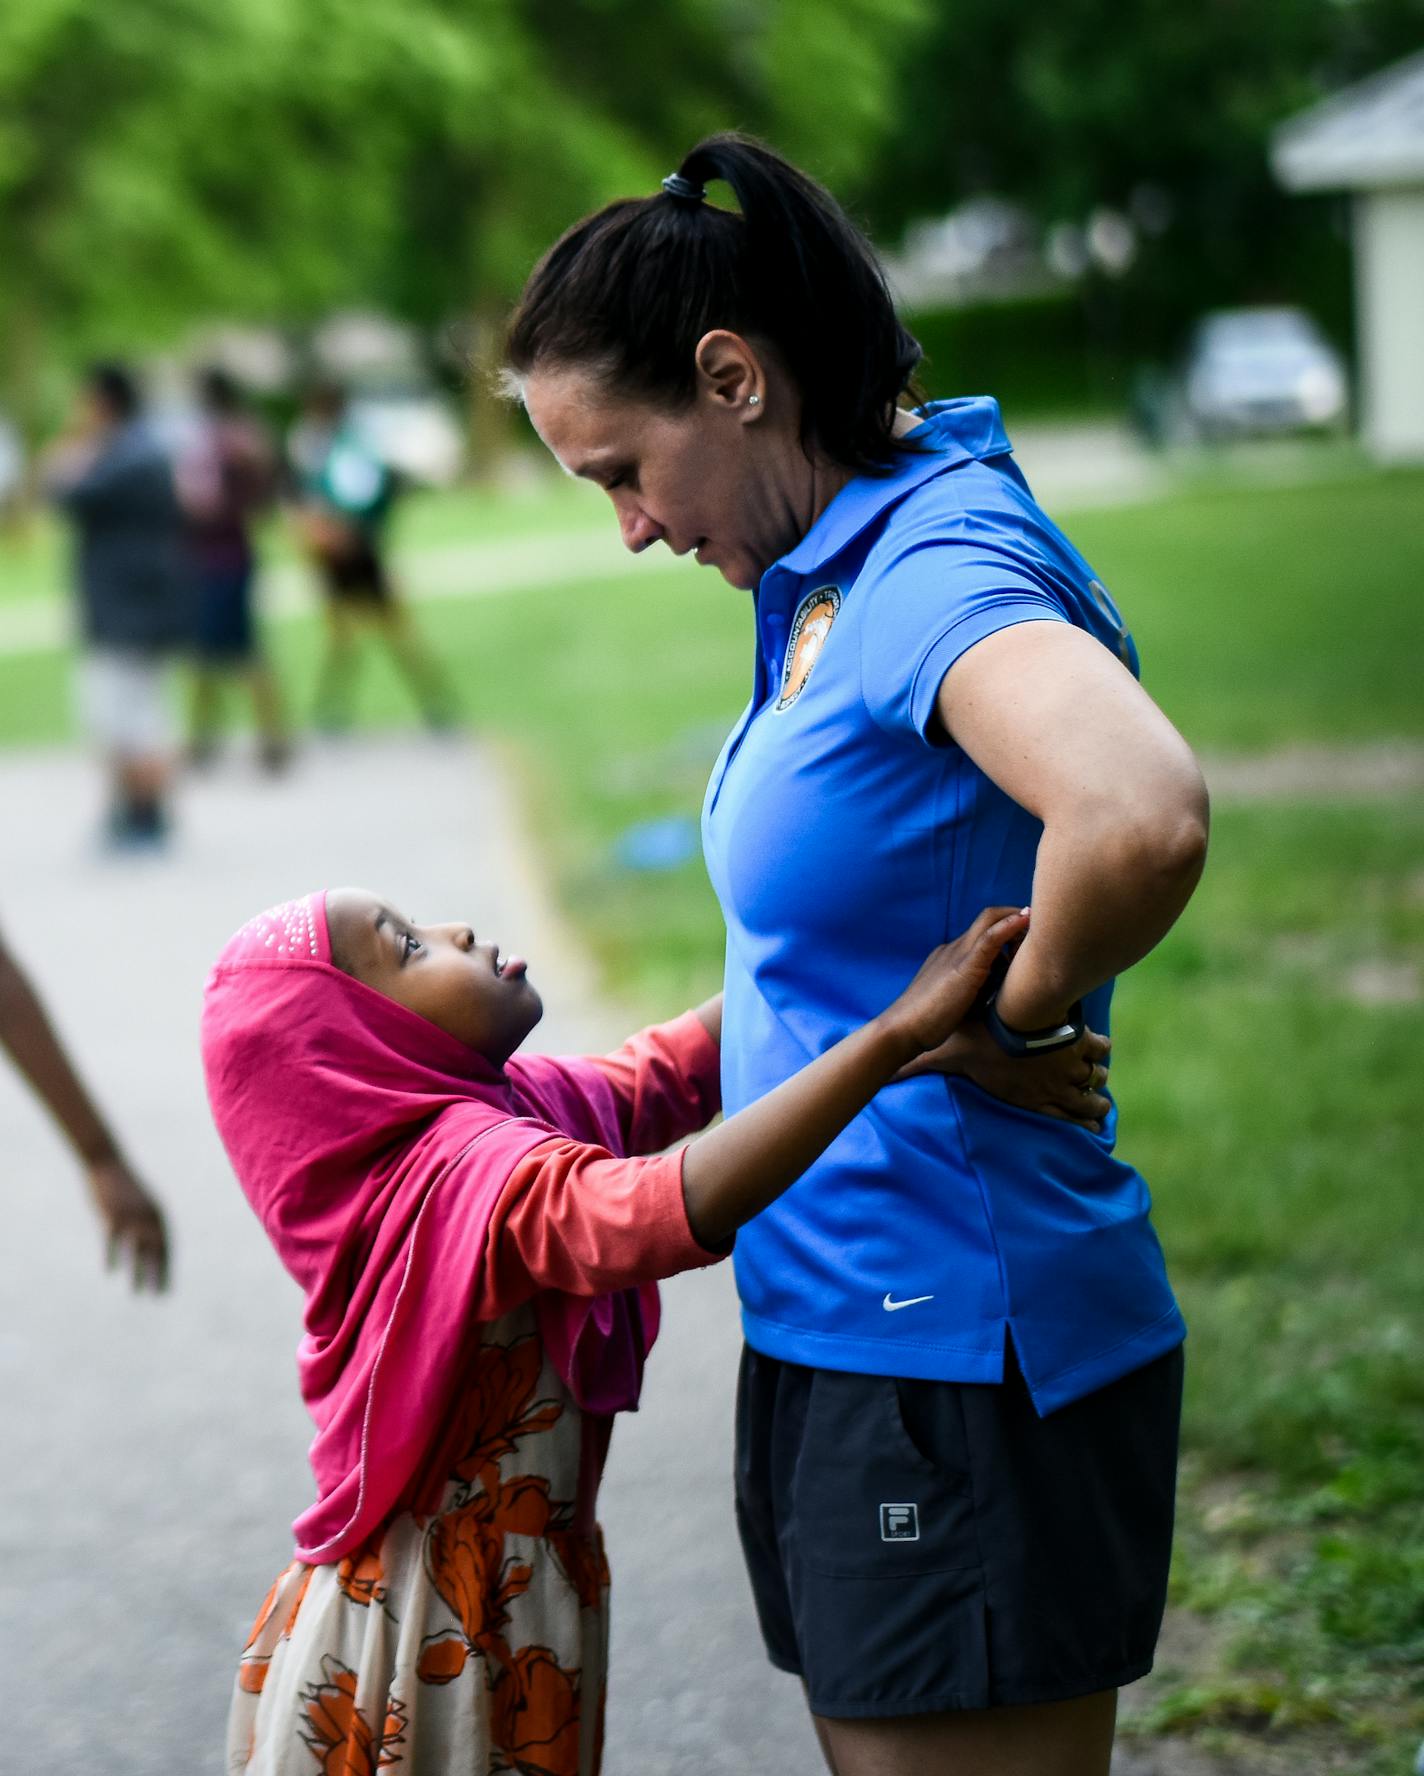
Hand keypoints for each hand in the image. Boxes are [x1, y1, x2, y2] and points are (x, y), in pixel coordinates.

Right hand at [86, 1157, 168, 1291]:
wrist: (108, 1162)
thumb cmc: (124, 1186)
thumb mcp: (141, 1203)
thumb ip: (148, 1222)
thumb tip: (152, 1244)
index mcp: (158, 1214)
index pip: (167, 1247)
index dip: (167, 1269)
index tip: (166, 1290)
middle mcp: (149, 1216)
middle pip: (157, 1251)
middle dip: (158, 1275)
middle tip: (157, 1297)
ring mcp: (131, 1214)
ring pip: (138, 1248)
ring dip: (139, 1272)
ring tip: (137, 1293)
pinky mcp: (111, 1213)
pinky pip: (113, 1239)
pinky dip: (112, 1255)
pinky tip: (110, 1271)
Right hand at [881, 907, 1030, 1061]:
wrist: (903, 1028)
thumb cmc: (927, 1023)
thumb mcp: (955, 1002)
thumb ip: (972, 994)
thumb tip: (993, 1001)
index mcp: (950, 956)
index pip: (981, 932)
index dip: (1005, 929)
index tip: (1025, 933)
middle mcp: (954, 948)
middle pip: (987, 919)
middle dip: (1014, 914)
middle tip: (1039, 920)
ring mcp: (958, 954)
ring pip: (989, 922)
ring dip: (1015, 917)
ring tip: (1040, 921)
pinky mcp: (964, 966)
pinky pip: (989, 938)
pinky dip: (1009, 926)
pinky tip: (1025, 920)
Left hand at [897, 1020, 1111, 1129]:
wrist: (1016, 1013)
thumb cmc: (977, 1040)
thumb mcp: (944, 1056)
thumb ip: (915, 1068)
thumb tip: (884, 1077)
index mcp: (1026, 1096)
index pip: (1058, 1118)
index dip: (1075, 1125)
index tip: (1088, 1128)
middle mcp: (1053, 1088)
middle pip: (1085, 1106)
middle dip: (1094, 1108)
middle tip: (1100, 1110)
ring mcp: (1070, 1066)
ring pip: (1096, 1082)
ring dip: (1099, 1082)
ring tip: (1102, 1085)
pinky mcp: (1079, 1041)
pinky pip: (1099, 1050)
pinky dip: (1102, 1049)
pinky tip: (1104, 1049)